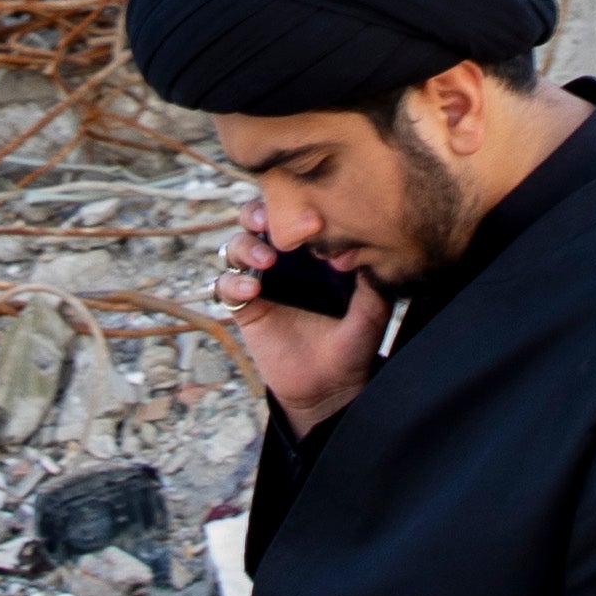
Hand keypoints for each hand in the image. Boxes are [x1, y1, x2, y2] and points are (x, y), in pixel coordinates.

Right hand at [224, 219, 387, 430]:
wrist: (330, 387)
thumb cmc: (352, 344)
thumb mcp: (371, 313)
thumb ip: (372, 283)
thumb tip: (366, 250)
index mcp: (312, 252)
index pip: (294, 215)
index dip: (296, 208)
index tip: (314, 218)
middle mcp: (283, 261)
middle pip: (255, 219)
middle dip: (257, 212)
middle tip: (270, 220)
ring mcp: (261, 282)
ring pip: (235, 247)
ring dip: (246, 245)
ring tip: (267, 261)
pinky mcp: (245, 307)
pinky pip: (224, 286)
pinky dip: (232, 282)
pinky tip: (253, 290)